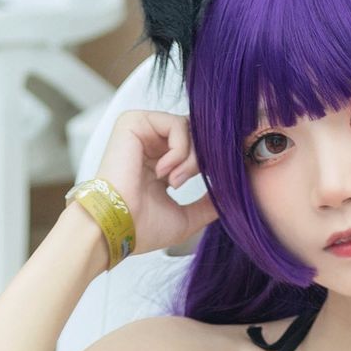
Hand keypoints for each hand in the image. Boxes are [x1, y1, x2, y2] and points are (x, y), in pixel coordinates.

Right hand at [93, 109, 218, 255]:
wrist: (116, 227)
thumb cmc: (142, 228)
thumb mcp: (186, 217)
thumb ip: (208, 204)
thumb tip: (234, 194)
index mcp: (159, 163)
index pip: (194, 148)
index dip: (209, 163)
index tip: (214, 180)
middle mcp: (150, 144)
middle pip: (195, 135)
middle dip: (202, 160)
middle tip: (185, 184)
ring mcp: (142, 131)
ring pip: (189, 129)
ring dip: (191, 158)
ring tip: (174, 182)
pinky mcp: (134, 122)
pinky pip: (176, 124)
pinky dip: (179, 150)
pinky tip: (165, 172)